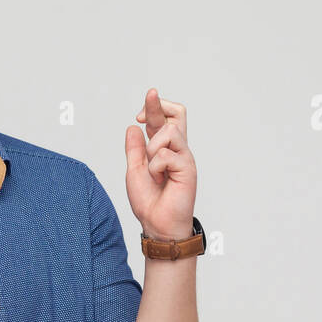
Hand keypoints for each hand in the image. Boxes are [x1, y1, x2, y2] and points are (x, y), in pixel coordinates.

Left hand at [125, 88, 196, 239]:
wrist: (157, 224)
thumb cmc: (149, 201)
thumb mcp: (134, 170)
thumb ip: (134, 149)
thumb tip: (133, 127)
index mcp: (164, 149)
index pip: (164, 120)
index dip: (153, 109)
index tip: (139, 115)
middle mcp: (177, 150)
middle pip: (178, 114)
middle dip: (159, 104)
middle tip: (148, 98)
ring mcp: (184, 157)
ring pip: (169, 131)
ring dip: (152, 148)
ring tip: (152, 170)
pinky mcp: (188, 167)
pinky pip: (165, 154)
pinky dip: (155, 167)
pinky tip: (159, 180)